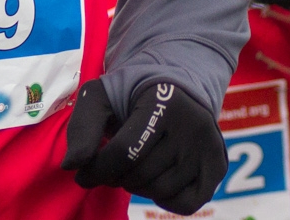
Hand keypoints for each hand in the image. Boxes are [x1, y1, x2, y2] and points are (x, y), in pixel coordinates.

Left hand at [61, 79, 227, 214]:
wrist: (174, 86)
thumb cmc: (130, 94)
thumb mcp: (101, 97)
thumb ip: (82, 127)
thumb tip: (71, 166)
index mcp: (163, 100)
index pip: (124, 151)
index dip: (96, 169)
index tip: (81, 174)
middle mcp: (192, 123)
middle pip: (140, 175)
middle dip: (114, 176)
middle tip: (110, 164)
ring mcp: (209, 146)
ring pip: (160, 190)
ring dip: (136, 186)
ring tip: (132, 165)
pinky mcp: (217, 165)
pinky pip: (186, 204)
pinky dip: (164, 200)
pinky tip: (155, 179)